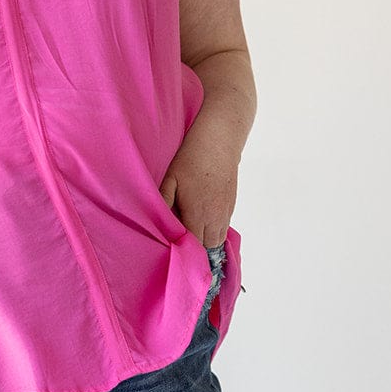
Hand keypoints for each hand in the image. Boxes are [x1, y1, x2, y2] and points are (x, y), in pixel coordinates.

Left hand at [159, 118, 239, 248]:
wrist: (219, 141)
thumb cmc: (191, 159)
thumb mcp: (170, 179)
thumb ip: (163, 204)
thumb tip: (158, 226)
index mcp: (197, 214)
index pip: (193, 246)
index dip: (183, 250)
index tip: (173, 248)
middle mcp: (215, 218)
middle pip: (207, 248)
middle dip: (195, 249)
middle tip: (181, 242)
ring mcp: (226, 213)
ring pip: (218, 241)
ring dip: (206, 241)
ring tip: (192, 233)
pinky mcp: (232, 206)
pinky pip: (224, 229)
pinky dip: (214, 231)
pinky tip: (203, 221)